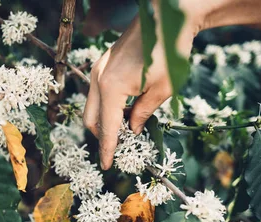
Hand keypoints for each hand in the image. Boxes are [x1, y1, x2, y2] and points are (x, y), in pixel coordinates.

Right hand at [83, 4, 201, 169]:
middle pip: (91, 119)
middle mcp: (98, 79)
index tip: (107, 166)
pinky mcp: (104, 63)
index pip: (107, 128)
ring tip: (128, 127)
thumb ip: (143, 114)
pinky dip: (108, 106)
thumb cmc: (169, 52)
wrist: (166, 17)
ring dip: (105, 120)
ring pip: (93, 106)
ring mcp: (99, 69)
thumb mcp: (162, 90)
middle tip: (121, 147)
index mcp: (111, 88)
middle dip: (103, 136)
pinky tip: (127, 108)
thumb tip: (133, 130)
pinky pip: (99, 92)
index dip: (108, 149)